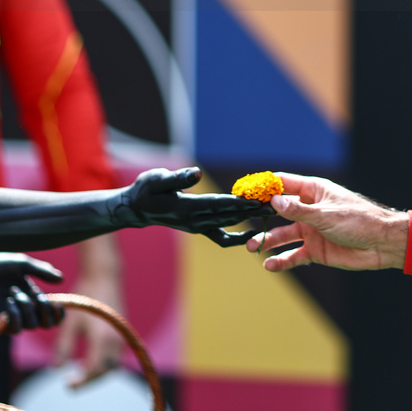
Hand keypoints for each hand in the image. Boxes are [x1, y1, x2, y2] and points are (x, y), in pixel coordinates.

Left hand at [0, 252, 65, 333]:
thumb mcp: (23, 264)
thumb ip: (42, 271)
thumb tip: (62, 279)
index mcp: (33, 297)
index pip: (52, 315)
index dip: (59, 314)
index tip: (58, 303)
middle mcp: (25, 310)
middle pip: (46, 324)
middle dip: (46, 311)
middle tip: (38, 296)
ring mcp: (12, 317)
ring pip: (31, 325)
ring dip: (27, 307)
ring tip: (13, 291)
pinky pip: (15, 329)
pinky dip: (15, 315)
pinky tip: (8, 301)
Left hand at [52, 236, 124, 386]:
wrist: (104, 276)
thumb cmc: (84, 297)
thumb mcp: (69, 322)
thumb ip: (63, 346)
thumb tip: (56, 368)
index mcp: (101, 338)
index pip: (93, 370)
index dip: (81, 381)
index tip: (68, 385)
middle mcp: (115, 340)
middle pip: (105, 372)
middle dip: (89, 381)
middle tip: (73, 384)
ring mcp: (121, 336)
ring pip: (113, 366)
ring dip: (98, 373)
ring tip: (81, 374)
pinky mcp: (123, 333)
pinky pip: (116, 357)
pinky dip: (105, 364)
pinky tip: (91, 362)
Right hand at [114, 167, 268, 234]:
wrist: (137, 208)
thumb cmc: (145, 189)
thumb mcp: (157, 179)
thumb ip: (178, 178)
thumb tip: (197, 173)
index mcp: (186, 207)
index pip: (218, 204)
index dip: (238, 203)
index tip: (257, 200)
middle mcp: (194, 221)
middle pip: (228, 215)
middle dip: (251, 210)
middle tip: (274, 204)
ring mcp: (197, 227)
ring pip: (228, 224)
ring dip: (248, 218)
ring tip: (270, 211)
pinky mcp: (198, 228)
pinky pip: (221, 237)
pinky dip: (237, 237)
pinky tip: (252, 232)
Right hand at [245, 173, 408, 271]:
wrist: (382, 244)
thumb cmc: (360, 220)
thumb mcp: (326, 214)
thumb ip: (298, 210)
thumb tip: (273, 201)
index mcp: (313, 191)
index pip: (283, 185)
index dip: (264, 188)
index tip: (245, 193)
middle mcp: (309, 210)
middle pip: (278, 211)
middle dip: (261, 216)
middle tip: (242, 223)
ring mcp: (311, 230)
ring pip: (283, 234)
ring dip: (268, 240)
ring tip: (252, 246)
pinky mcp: (316, 249)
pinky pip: (293, 255)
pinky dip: (281, 260)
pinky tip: (270, 264)